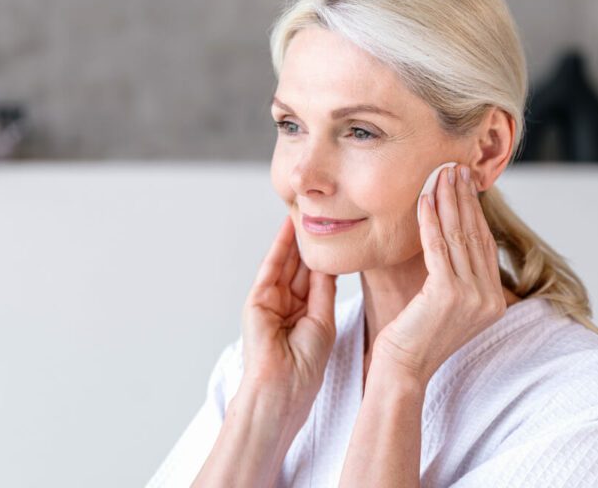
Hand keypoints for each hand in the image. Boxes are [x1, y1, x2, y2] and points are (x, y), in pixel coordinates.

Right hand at [240, 214, 338, 418]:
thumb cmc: (306, 364)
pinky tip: (288, 227)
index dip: (327, 257)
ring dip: (296, 239)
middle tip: (322, 213)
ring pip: (287, 263)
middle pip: (301, 267)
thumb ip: (323, 290)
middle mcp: (287, 305)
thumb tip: (329, 263)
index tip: (340, 234)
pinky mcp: (257, 299)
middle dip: (311, 243)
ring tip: (307, 211)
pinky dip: (279, 247)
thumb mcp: (323, 320)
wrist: (284, 386)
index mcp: (305, 314)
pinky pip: (270, 268)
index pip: (317, 279)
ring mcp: (271, 301)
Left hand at [372, 164, 507, 383]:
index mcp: (494, 300)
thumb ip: (454, 276)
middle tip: (455, 167)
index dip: (474, 210)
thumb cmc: (414, 335)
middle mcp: (489, 299)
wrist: (402, 368)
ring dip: (448, 201)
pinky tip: (424, 199)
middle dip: (464, 198)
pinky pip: (438, 248)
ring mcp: (472, 298)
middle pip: (474, 235)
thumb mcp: (443, 302)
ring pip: (458, 237)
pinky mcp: (448, 295)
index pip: (483, 244)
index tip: (464, 183)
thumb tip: (450, 235)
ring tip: (441, 174)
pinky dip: (430, 221)